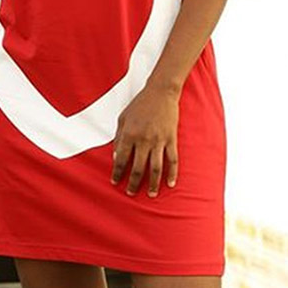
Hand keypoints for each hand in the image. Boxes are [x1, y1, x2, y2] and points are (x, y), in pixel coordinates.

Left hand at [110, 81, 179, 196]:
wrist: (160, 92)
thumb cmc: (140, 104)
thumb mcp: (123, 117)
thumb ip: (118, 137)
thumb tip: (115, 157)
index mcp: (129, 134)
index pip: (121, 159)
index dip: (118, 173)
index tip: (115, 182)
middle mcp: (143, 139)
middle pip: (138, 168)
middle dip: (134, 183)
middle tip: (131, 193)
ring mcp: (159, 140)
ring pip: (156, 168)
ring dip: (153, 184)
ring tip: (151, 194)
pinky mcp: (171, 139)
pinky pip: (172, 160)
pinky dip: (172, 173)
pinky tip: (170, 184)